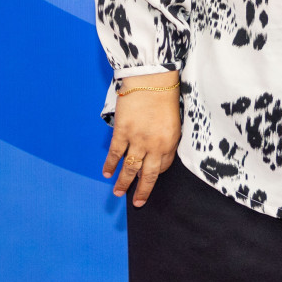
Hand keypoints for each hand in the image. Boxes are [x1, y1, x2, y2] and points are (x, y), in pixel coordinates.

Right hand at [103, 71, 181, 207]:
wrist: (151, 79)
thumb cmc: (166, 95)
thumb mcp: (174, 120)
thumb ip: (167, 138)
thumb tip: (158, 151)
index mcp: (170, 143)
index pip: (163, 166)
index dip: (156, 173)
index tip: (150, 176)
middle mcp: (154, 146)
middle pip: (147, 175)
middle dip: (141, 190)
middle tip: (137, 203)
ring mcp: (137, 140)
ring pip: (129, 168)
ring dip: (123, 182)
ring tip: (118, 193)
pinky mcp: (122, 132)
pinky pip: (115, 153)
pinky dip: (110, 164)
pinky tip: (107, 172)